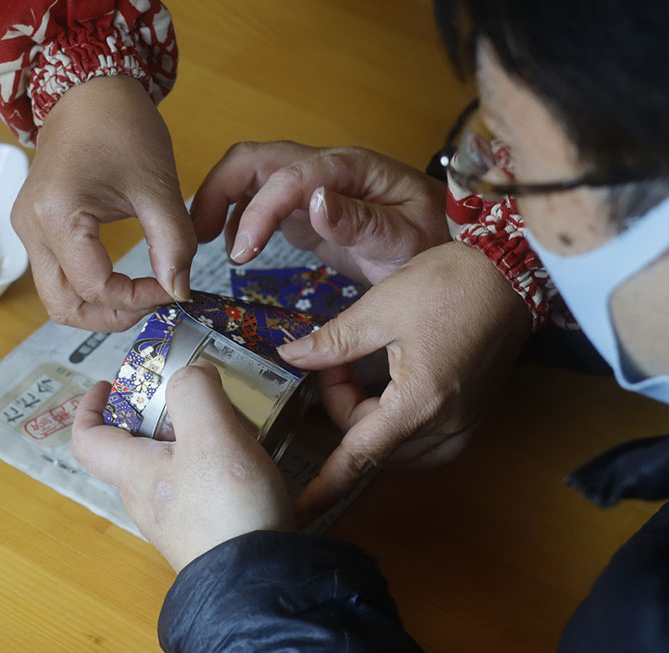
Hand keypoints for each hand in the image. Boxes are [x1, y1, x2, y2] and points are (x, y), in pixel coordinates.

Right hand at [12, 76, 195, 330]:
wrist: (88, 92)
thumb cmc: (121, 126)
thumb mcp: (157, 186)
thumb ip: (173, 244)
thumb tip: (179, 291)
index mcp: (59, 214)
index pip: (96, 287)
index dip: (137, 299)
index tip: (172, 289)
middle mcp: (32, 228)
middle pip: (64, 306)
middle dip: (111, 317)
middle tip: (153, 306)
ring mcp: (27, 230)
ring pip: (57, 297)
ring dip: (98, 307)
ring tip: (139, 297)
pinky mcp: (34, 228)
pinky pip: (57, 276)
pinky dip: (89, 288)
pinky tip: (122, 280)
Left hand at [72, 363, 294, 571]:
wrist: (258, 583)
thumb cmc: (226, 508)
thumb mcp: (211, 434)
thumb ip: (194, 392)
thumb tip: (190, 375)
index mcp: (134, 473)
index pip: (88, 439)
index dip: (90, 407)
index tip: (108, 384)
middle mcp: (148, 500)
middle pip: (138, 447)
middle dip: (162, 413)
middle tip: (196, 395)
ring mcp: (177, 522)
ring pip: (173, 465)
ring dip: (196, 436)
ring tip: (234, 424)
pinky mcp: (207, 533)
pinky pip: (200, 487)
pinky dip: (216, 462)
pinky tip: (248, 460)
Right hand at [191, 142, 448, 284]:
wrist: (446, 248)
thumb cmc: (433, 243)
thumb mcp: (406, 238)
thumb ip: (362, 221)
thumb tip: (315, 201)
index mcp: (350, 169)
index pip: (290, 175)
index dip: (258, 209)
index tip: (240, 251)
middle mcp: (325, 168)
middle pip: (256, 158)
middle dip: (219, 188)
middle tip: (198, 234)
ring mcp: (313, 185)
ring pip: (251, 174)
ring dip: (220, 199)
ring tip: (203, 240)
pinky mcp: (306, 207)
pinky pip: (259, 199)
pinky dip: (237, 217)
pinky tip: (235, 247)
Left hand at [278, 242, 531, 522]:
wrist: (512, 273)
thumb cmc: (449, 285)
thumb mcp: (379, 309)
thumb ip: (332, 342)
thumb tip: (291, 357)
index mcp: (419, 403)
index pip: (360, 458)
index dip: (325, 487)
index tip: (299, 513)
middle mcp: (446, 426)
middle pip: (372, 444)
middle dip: (343, 407)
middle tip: (337, 360)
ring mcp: (464, 424)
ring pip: (396, 446)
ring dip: (369, 416)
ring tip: (363, 367)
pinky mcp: (474, 415)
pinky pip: (424, 439)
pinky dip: (396, 420)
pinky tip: (389, 385)